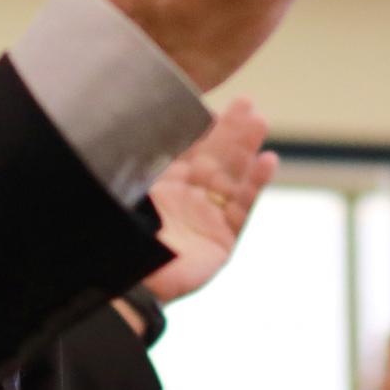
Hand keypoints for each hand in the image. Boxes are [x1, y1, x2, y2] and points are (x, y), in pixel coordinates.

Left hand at [141, 99, 276, 302]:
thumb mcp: (129, 194)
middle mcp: (187, 201)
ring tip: (260, 121)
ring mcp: (207, 220)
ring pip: (232, 177)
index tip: (213, 107)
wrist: (130, 286)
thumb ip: (138, 166)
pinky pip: (243, 207)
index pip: (186, 152)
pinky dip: (256, 183)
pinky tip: (268, 160)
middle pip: (214, 160)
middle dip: (230, 132)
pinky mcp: (222, 240)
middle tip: (246, 103)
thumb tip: (140, 126)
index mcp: (162, 190)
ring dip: (246, 149)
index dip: (201, 130)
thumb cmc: (121, 241)